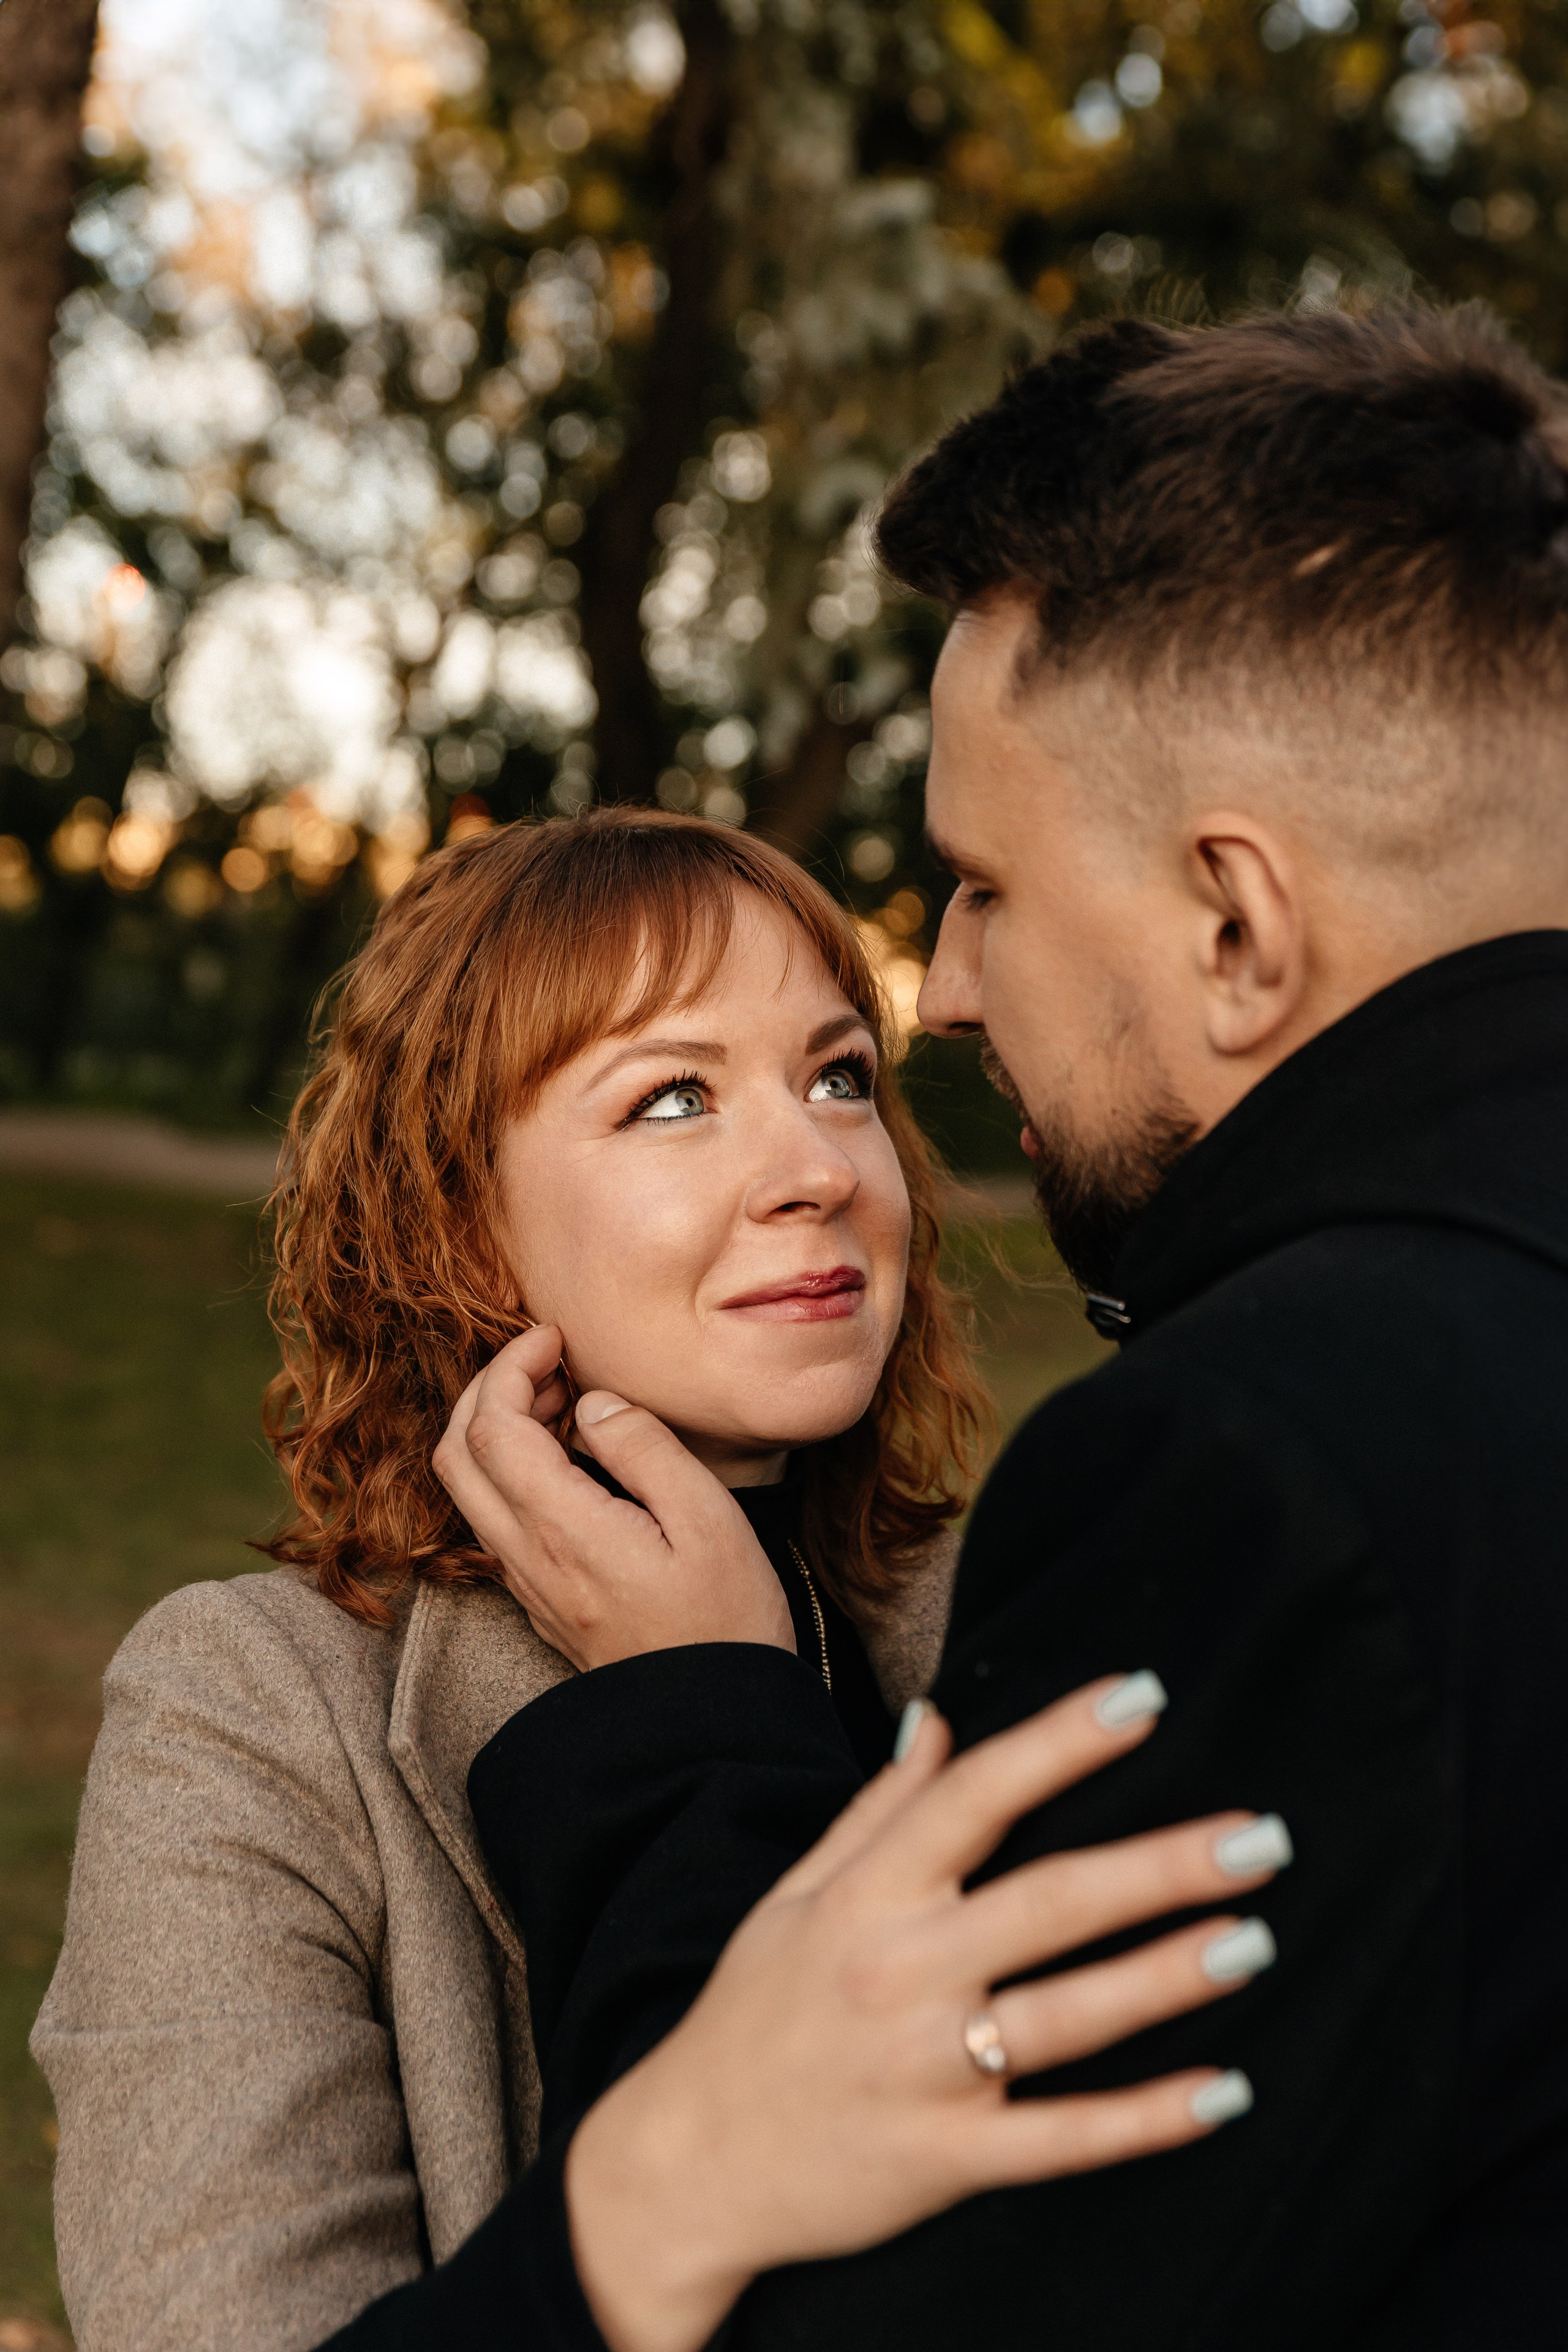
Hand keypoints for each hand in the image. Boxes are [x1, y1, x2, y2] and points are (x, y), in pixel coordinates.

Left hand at [432, 1326, 794, 1669]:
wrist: (710, 1722)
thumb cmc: (726, 1620)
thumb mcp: (708, 1520)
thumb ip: (644, 1449)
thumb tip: (592, 1403)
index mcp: (564, 1529)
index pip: (492, 1426)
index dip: (511, 1365)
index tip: (555, 1337)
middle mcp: (527, 1557)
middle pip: (456, 1453)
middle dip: (486, 1388)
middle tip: (548, 1360)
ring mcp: (526, 1581)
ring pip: (467, 1488)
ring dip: (494, 1428)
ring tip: (560, 1399)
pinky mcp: (538, 1597)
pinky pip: (493, 1517)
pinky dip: (507, 1467)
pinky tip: (566, 1456)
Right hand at [567, 1677, 1287, 2351]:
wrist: (683, 2167)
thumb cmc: (750, 2016)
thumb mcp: (794, 1895)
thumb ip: (877, 1809)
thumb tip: (939, 1717)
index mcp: (865, 1897)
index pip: (976, 1796)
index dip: (1061, 1741)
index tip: (1144, 1695)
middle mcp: (898, 1973)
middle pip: (1049, 1903)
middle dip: (1162, 1866)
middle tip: (1261, 1836)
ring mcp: (924, 2073)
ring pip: (1068, 2017)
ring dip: (1169, 1976)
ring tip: (1255, 1937)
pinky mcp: (946, 2162)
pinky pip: (1062, 2140)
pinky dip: (1146, 2119)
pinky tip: (1223, 2089)